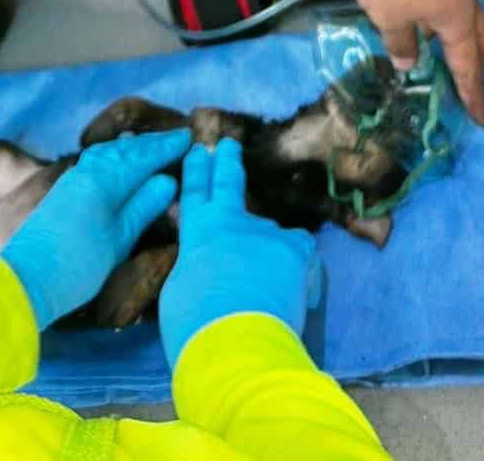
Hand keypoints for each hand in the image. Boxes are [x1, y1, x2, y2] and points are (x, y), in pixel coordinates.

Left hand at [0, 128, 190, 330]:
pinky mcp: (65, 189)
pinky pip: (97, 160)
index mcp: (104, 180)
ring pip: (108, 152)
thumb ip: (143, 207)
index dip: (166, 147)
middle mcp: (88, 171)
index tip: (190, 137)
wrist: (28, 279)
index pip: (142, 157)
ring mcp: (74, 178)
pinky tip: (119, 160)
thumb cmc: (78, 265)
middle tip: (177, 138)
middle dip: (151, 143)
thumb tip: (167, 180)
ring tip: (152, 146)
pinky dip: (114, 154)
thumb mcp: (118, 240)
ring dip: (131, 147)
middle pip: (125, 150)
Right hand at [159, 139, 322, 368]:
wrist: (234, 339)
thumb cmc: (195, 321)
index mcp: (197, 232)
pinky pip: (302, 253)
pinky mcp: (295, 249)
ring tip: (270, 289)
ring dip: (270, 254)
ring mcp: (265, 231)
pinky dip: (301, 270)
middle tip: (228, 145)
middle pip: (228, 182)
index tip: (198, 151)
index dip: (196, 170)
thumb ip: (197, 268)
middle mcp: (230, 221)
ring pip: (272, 235)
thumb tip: (210, 268)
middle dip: (226, 162)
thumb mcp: (180, 289)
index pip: (194, 192)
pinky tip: (299, 293)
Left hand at [343, 0, 483, 126]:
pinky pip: (450, 2)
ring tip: (443, 59)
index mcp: (459, 20)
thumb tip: (410, 62)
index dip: (474, 96)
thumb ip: (400, 43)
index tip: (483, 119)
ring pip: (465, 19)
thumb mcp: (387, 16)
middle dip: (474, 67)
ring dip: (458, 40)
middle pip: (477, 41)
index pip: (469, 67)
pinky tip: (423, 22)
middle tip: (469, 91)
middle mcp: (466, 1)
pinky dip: (443, 20)